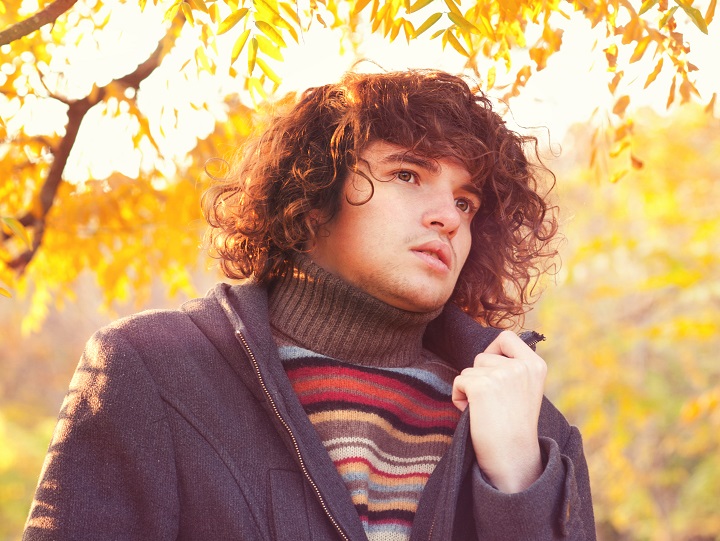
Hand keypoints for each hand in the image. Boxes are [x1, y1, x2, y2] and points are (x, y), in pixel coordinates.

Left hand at [452, 331, 546, 492]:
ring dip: (470, 389)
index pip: (507, 337)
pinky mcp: (482, 385)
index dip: (493, 349)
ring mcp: (502, 374)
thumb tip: (485, 353)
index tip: (491, 370)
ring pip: (469, 370)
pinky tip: (474, 414)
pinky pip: (458, 382)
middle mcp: (521, 366)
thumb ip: (512, 369)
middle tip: (492, 404)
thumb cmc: (514, 427)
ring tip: (486, 411)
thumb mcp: (524, 390)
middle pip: (482, 356)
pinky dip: (459, 398)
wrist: (512, 457)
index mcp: (535, 365)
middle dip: (479, 377)